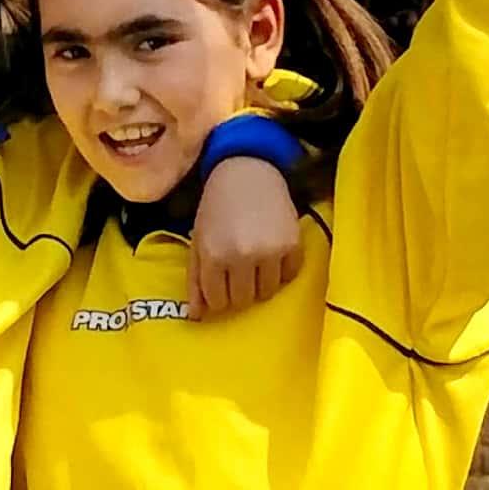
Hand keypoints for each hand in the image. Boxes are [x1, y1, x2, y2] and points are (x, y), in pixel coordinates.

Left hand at [188, 158, 302, 319]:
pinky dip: (282, 271)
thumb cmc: (216, 207)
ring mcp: (270, 251)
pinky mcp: (293, 245)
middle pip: (243, 300)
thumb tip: (196, 317)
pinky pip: (289, 276)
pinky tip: (272, 253)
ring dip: (260, 283)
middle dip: (238, 291)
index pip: (218, 301)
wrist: (247, 172)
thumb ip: (195, 280)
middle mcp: (242, 256)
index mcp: (213, 255)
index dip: (218, 296)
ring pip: (267, 292)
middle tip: (238, 272)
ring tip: (255, 261)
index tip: (221, 283)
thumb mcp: (198, 241)